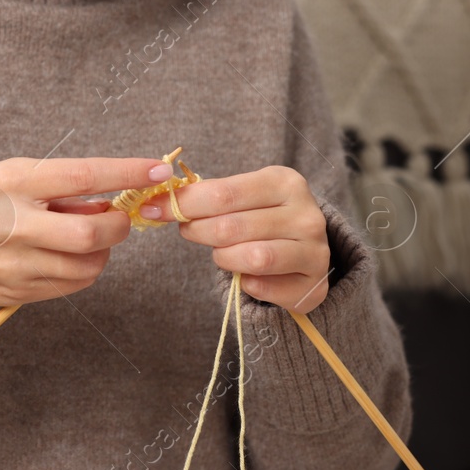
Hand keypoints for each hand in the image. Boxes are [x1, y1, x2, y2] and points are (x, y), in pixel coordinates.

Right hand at [0, 157, 173, 306]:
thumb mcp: (6, 174)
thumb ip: (55, 186)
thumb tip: (106, 200)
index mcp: (12, 182)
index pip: (82, 176)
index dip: (126, 173)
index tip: (157, 170)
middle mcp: (14, 224)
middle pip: (91, 235)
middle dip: (118, 226)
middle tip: (116, 216)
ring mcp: (14, 264)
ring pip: (88, 266)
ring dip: (102, 251)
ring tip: (83, 236)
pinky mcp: (16, 293)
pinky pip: (71, 286)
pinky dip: (83, 270)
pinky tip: (66, 256)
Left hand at [132, 165, 331, 312]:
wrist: (305, 249)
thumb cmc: (263, 216)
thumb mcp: (242, 196)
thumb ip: (207, 196)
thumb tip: (156, 203)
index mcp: (285, 182)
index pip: (223, 193)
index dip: (183, 203)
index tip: (154, 209)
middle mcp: (306, 214)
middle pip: (231, 227)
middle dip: (198, 231)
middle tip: (188, 231)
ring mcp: (315, 251)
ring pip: (251, 257)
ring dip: (223, 258)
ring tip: (221, 253)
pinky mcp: (314, 286)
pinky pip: (262, 287)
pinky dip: (245, 283)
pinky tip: (246, 275)